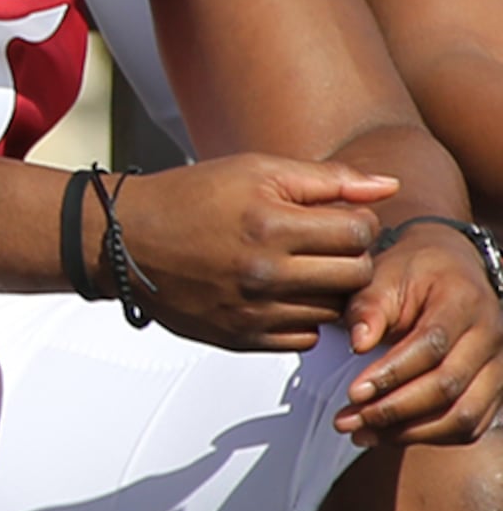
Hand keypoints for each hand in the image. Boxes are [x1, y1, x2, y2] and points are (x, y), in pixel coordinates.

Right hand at [102, 156, 394, 351]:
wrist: (121, 240)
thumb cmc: (189, 198)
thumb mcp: (257, 171)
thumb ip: (328, 180)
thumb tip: (388, 188)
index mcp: (270, 224)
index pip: (361, 233)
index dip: (357, 222)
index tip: (336, 219)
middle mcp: (263, 272)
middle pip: (356, 275)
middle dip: (350, 258)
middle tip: (324, 246)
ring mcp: (251, 311)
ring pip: (333, 311)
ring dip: (327, 291)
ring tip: (301, 270)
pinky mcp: (238, 338)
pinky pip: (303, 339)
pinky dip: (301, 319)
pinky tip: (280, 295)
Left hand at [336, 220, 502, 445]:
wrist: (452, 270)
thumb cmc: (411, 275)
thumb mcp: (383, 277)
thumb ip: (368, 308)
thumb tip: (358, 343)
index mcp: (463, 301)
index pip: (432, 345)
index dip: (392, 373)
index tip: (352, 392)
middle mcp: (490, 335)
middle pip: (449, 385)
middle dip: (393, 410)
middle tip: (346, 421)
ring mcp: (497, 365)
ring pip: (464, 415)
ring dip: (409, 432)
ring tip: (361, 433)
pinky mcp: (492, 389)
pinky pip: (470, 426)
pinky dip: (430, 437)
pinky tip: (388, 436)